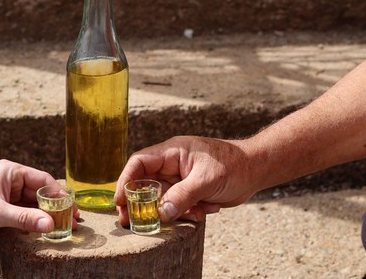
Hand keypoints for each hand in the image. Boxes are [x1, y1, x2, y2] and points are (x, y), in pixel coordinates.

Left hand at [0, 159, 79, 243]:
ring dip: (45, 215)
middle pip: (40, 193)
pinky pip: (22, 213)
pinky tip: (42, 229)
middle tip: (71, 221)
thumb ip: (25, 219)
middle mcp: (10, 180)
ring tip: (61, 227)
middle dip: (55, 206)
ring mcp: (5, 195)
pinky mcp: (0, 208)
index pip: (42, 181)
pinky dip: (32, 221)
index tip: (72, 208)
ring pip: (32, 204)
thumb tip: (51, 224)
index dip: (59, 195)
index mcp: (10, 171)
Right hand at [114, 136, 256, 225]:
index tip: (119, 200)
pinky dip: (189, 212)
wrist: (255, 169)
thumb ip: (182, 196)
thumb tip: (160, 213)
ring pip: (162, 198)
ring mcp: (179, 178)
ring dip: (174, 210)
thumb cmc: (233, 165)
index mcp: (171, 152)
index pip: (139, 163)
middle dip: (141, 203)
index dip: (125, 180)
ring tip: (194, 212)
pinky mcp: (188, 190)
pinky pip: (178, 205)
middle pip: (145, 183)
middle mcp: (171, 165)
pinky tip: (207, 210)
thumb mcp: (206, 180)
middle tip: (131, 221)